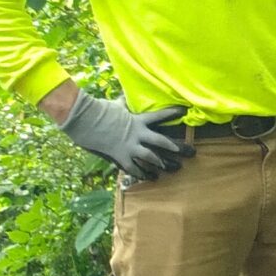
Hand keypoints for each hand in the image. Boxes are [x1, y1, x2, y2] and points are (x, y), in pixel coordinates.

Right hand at [59, 94, 193, 181]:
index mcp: (138, 120)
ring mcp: (129, 146)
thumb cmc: (98, 110)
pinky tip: (150, 178)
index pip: (160, 116)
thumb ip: (124, 104)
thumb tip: (125, 97)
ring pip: (151, 157)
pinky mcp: (120, 155)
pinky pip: (134, 168)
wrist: (83, 119)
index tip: (185, 112)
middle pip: (162, 141)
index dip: (173, 113)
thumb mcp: (115, 105)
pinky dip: (142, 173)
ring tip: (174, 168)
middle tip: (191, 152)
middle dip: (178, 147)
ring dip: (163, 163)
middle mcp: (137, 134)